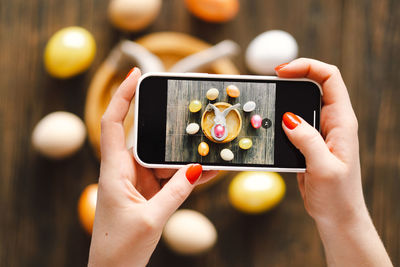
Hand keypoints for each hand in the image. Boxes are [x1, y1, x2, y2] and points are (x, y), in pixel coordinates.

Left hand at [88, 68, 217, 266]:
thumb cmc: (120, 249)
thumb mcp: (153, 219)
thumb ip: (177, 192)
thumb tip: (198, 168)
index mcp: (115, 171)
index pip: (113, 123)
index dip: (122, 96)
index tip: (137, 75)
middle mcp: (125, 171)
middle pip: (149, 140)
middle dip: (172, 132)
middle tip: (197, 119)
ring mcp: (138, 182)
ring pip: (164, 160)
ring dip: (186, 158)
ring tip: (212, 149)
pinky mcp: (149, 193)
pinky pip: (171, 178)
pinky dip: (188, 176)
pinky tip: (209, 171)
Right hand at [276, 58, 391, 265]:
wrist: (337, 215)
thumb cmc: (337, 196)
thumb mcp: (324, 168)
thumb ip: (307, 140)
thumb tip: (288, 118)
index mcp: (342, 122)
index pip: (330, 78)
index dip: (307, 66)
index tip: (282, 71)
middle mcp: (332, 122)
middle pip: (314, 84)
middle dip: (292, 77)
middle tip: (269, 82)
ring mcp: (319, 131)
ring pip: (301, 103)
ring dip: (283, 99)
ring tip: (265, 100)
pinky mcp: (308, 142)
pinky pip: (293, 122)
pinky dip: (279, 118)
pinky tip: (267, 123)